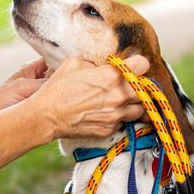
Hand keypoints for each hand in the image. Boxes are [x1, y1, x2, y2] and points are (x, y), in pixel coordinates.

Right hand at [33, 55, 148, 138]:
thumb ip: (95, 64)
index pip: (143, 65)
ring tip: (120, 101)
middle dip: (139, 85)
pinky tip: (105, 112)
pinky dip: (118, 117)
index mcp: (111, 76)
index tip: (132, 66)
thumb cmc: (58, 88)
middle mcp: (118, 96)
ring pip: (140, 109)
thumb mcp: (74, 63)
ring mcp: (115, 115)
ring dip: (133, 103)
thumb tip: (101, 67)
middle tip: (128, 84)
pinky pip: (123, 122)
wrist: (47, 115)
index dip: (137, 64)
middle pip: (147, 89)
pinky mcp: (109, 129)